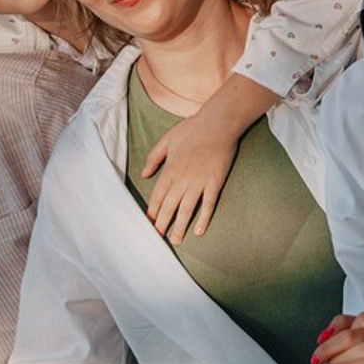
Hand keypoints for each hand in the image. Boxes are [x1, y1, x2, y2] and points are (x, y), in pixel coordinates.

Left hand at [142, 109, 238, 242]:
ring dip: (180, 226)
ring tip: (176, 240)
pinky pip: (209, 204)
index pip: (157, 196)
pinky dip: (204, 218)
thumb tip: (144, 174)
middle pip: (169, 206)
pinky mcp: (215, 182)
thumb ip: (153, 157)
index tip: (148, 223)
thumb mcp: (166, 139)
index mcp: (170, 169)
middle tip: (157, 238)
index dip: (152, 211)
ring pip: (187, 209)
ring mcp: (200, 182)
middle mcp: (183, 179)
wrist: (219, 123)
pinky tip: (199, 231)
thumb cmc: (192, 129)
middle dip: (162, 224)